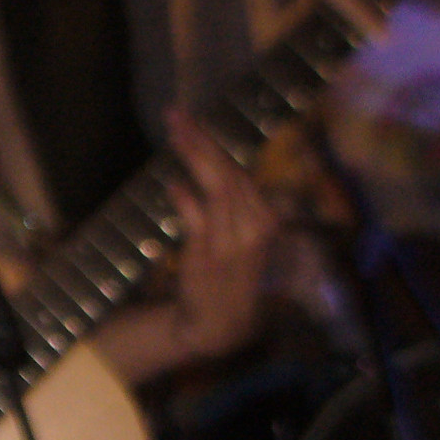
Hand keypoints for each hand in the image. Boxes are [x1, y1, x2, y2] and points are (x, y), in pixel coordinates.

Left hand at [164, 108, 278, 359]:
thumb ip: (226, 204)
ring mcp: (233, 241)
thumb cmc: (229, 277)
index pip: (239, 172)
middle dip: (201, 140)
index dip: (214, 144)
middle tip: (176, 114)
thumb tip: (204, 168)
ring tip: (174, 131)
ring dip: (193, 156)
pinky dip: (185, 198)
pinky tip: (172, 181)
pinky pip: (197, 218)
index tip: (191, 121)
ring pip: (215, 187)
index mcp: (266, 218)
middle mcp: (256, 226)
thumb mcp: (238, 237)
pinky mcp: (208, 255)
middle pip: (228, 172)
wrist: (218, 325)